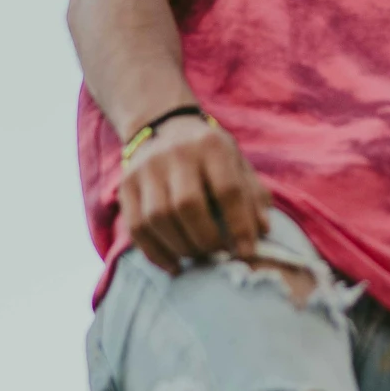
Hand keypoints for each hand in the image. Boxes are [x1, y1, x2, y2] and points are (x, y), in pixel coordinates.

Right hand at [120, 114, 273, 273]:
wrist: (163, 125)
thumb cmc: (209, 154)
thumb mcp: (237, 162)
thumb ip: (252, 195)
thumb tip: (262, 232)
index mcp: (211, 146)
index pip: (227, 190)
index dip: (239, 226)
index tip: (246, 252)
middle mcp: (175, 154)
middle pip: (187, 205)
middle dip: (206, 239)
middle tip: (218, 254)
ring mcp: (146, 168)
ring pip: (158, 218)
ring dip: (181, 247)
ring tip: (198, 257)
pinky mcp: (126, 185)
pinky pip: (136, 227)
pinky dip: (156, 253)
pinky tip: (175, 265)